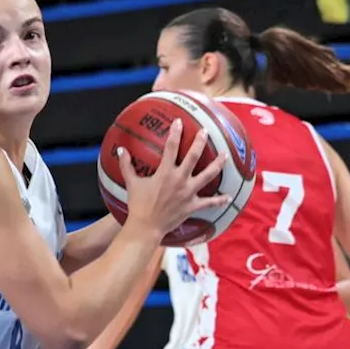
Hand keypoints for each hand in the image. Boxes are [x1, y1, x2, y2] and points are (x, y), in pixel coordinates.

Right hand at [118, 121, 224, 239]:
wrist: (146, 227)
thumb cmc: (138, 205)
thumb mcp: (131, 183)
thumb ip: (126, 165)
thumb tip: (120, 150)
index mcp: (165, 173)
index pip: (171, 148)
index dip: (175, 133)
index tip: (179, 122)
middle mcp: (180, 180)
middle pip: (194, 156)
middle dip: (200, 142)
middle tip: (205, 131)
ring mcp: (189, 192)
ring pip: (208, 175)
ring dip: (218, 164)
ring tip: (225, 155)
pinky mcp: (193, 206)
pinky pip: (210, 203)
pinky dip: (220, 200)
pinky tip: (229, 197)